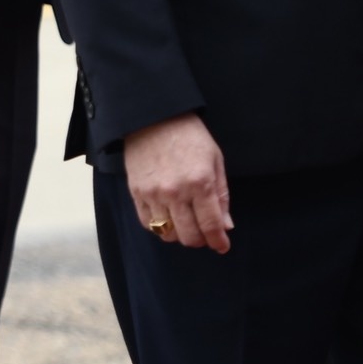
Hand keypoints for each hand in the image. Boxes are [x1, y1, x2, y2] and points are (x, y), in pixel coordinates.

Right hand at [124, 111, 231, 252]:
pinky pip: (147, 223)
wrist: (153, 117)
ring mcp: (153, 193)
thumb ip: (221, 195)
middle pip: (189, 235)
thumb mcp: (215, 160)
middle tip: (205, 235)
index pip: (211, 225)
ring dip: (180, 235)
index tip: (222, 246)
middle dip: (201, 241)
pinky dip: (159, 228)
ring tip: (185, 225)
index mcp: (200, 183)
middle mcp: (176, 192)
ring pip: (168, 233)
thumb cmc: (190, 136)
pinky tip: (167, 219)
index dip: (219, 241)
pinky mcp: (136, 192)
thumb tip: (226, 226)